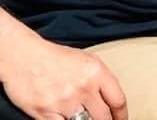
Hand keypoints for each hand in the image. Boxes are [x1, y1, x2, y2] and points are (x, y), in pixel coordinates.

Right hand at [0, 37, 127, 119]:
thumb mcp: (87, 60)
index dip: (122, 116)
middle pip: (103, 118)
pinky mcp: (45, 112)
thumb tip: (111, 99)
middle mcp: (83, 87)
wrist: (23, 56)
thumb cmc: (54, 57)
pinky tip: (65, 119)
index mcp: (97, 72)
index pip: (118, 101)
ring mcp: (64, 101)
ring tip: (82, 118)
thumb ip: (101, 79)